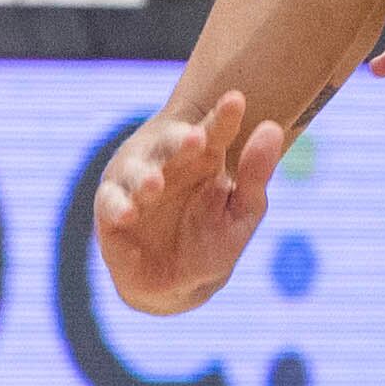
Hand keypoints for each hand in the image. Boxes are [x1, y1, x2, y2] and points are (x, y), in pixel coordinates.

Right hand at [90, 90, 288, 315]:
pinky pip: (111, 205)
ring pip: (137, 173)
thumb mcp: (243, 211)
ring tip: (156, 183)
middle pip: (171, 146)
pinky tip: (129, 212)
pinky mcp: (112, 213)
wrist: (179, 284)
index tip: (237, 101)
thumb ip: (256, 174)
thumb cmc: (213, 241)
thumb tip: (273, 128)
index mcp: (201, 159)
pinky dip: (118, 207)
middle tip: (195, 138)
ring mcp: (136, 187)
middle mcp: (166, 165)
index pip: (213, 131)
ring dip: (145, 177)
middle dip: (179, 141)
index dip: (223, 117)